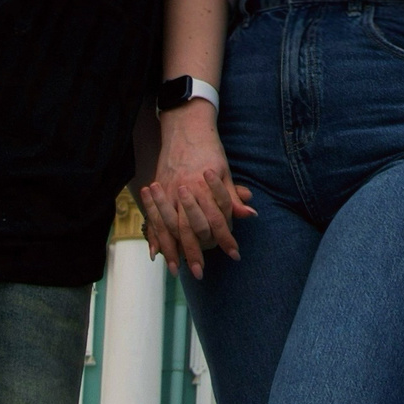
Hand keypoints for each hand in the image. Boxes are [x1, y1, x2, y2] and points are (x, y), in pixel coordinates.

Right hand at [141, 102, 255, 278]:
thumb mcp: (224, 172)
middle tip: (199, 273)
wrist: (185, 130)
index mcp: (203, 187)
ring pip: (168, 227)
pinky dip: (154, 236)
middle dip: (194, 252)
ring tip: (175, 270)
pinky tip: (155, 253)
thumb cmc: (209, 152)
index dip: (226, 238)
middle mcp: (183, 191)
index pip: (217, 219)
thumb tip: (250, 214)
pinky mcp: (157, 190)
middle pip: (189, 228)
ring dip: (172, 250)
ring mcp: (167, 191)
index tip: (234, 255)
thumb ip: (233, 197)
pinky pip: (153, 218)